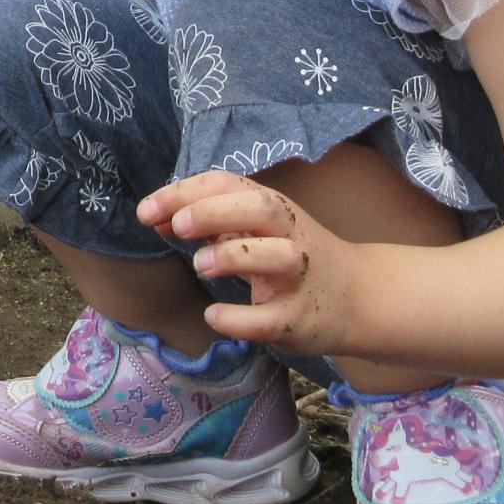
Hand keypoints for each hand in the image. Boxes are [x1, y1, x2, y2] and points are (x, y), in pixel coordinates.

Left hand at [141, 170, 368, 354]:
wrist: (356, 297)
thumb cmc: (291, 258)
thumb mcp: (255, 232)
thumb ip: (211, 223)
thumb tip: (157, 217)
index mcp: (272, 208)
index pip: (228, 184)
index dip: (184, 193)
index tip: (146, 212)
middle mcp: (290, 235)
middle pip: (259, 208)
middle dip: (214, 211)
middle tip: (178, 226)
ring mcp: (298, 277)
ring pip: (275, 256)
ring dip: (233, 256)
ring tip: (201, 265)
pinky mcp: (300, 318)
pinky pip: (269, 319)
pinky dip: (238, 319)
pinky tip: (213, 317)